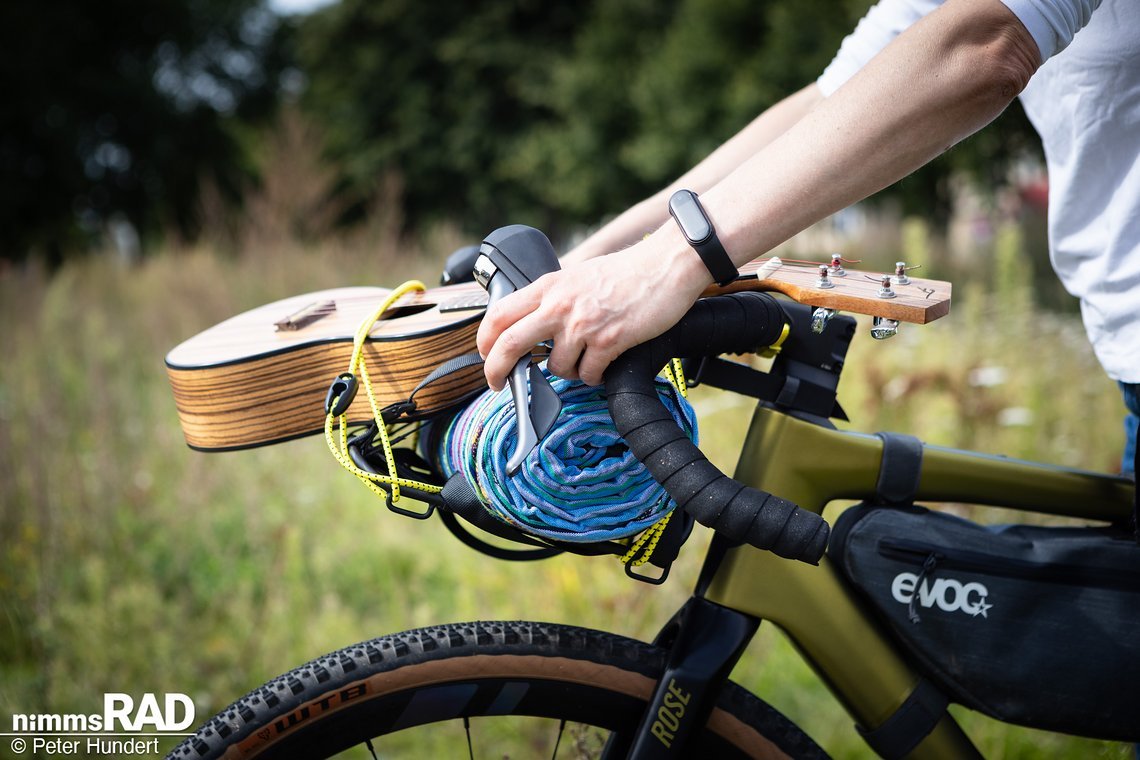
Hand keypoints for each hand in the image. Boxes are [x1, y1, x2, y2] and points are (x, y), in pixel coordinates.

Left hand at [477, 237, 710, 388]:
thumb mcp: (577, 276)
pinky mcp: (609, 340)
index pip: (499, 314)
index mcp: (549, 286)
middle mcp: (560, 304)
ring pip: (556, 367)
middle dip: (497, 370)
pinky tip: (605, 363)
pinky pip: (588, 374)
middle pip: (511, 344)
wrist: (666, 265)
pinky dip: (594, 376)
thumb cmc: (627, 272)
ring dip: (568, 371)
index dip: (484, 341)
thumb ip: (553, 297)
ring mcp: (583, 324)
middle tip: (500, 384)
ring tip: (586, 359)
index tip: (485, 357)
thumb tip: (533, 325)